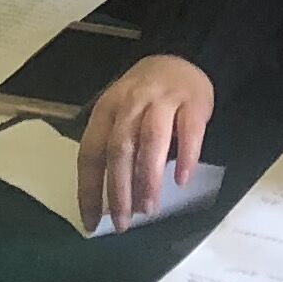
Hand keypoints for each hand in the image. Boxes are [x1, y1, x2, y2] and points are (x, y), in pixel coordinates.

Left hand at [77, 54, 217, 231]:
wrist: (184, 58)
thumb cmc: (147, 98)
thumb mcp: (123, 114)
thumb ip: (117, 148)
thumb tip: (114, 200)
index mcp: (107, 110)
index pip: (91, 153)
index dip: (89, 189)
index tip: (92, 222)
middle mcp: (131, 103)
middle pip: (120, 149)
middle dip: (119, 190)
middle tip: (123, 223)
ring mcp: (163, 99)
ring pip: (151, 140)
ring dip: (148, 177)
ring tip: (149, 208)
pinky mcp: (193, 101)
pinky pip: (189, 131)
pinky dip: (186, 156)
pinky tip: (182, 180)